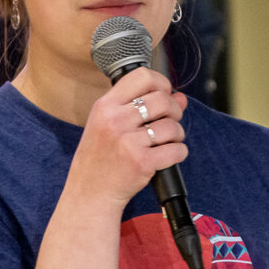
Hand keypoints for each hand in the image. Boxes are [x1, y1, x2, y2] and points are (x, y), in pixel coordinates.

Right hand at [67, 67, 187, 207]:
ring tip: (168, 141)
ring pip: (172, 126)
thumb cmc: (100, 156)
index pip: (143, 77)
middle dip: (174, 110)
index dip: (161, 83)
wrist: (89, 191)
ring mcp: (128, 142)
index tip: (164, 94)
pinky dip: (179, 152)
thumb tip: (179, 96)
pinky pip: (175, 150)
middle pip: (162, 100)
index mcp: (105, 106)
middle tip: (170, 120)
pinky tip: (170, 155)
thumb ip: (140, 107)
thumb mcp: (109, 124)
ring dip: (177, 134)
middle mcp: (115, 120)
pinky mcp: (141, 163)